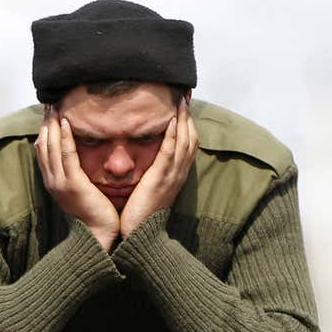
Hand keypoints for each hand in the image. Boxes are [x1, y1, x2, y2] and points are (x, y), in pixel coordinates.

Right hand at [36, 107, 119, 249]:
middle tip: (50, 102)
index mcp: (53, 181)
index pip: (43, 150)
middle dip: (45, 122)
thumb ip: (78, 173)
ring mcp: (60, 182)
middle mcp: (52, 180)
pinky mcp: (72, 183)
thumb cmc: (95, 213)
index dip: (44, 129)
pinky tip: (65, 123)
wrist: (98, 235)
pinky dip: (63, 138)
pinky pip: (66, 156)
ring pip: (51, 147)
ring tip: (55, 106)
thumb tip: (82, 157)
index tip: (49, 112)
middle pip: (43, 144)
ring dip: (52, 124)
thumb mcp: (81, 189)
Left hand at [119, 99, 197, 237]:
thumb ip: (151, 173)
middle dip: (188, 116)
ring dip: (183, 119)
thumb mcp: (149, 189)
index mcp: (177, 174)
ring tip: (180, 100)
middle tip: (185, 95)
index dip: (187, 123)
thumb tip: (146, 160)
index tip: (183, 106)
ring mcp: (172, 175)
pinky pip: (170, 152)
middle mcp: (179, 173)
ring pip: (184, 141)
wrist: (141, 236)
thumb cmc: (140, 214)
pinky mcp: (161, 178)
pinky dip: (173, 134)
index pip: (188, 143)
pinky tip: (171, 119)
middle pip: (191, 137)